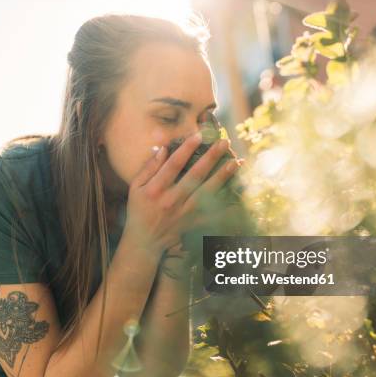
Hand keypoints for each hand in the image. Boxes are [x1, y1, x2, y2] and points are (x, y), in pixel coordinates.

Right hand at [123, 132, 241, 254]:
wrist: (145, 241)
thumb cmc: (138, 210)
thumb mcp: (136, 187)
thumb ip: (149, 168)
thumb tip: (163, 148)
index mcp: (156, 189)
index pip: (173, 165)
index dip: (186, 149)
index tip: (199, 135)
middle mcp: (171, 200)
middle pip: (195, 175)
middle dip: (211, 158)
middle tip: (225, 143)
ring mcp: (184, 213)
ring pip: (207, 192)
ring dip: (222, 176)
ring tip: (236, 162)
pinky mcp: (192, 223)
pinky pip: (212, 214)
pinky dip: (226, 206)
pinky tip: (239, 195)